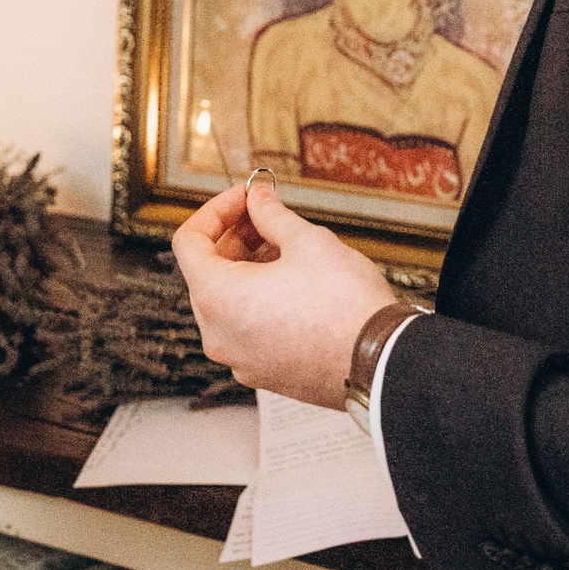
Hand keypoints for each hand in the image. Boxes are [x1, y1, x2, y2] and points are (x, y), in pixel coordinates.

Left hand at [172, 179, 397, 408]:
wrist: (380, 361)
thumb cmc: (345, 308)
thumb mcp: (306, 241)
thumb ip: (270, 215)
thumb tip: (259, 200)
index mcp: (217, 299)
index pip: (188, 242)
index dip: (216, 210)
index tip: (243, 197)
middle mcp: (219, 335)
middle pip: (206, 273)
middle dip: (233, 237)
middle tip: (264, 215)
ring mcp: (240, 359)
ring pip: (227, 302)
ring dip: (247, 268)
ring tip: (284, 246)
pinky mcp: (264, 372)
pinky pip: (246, 328)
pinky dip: (259, 300)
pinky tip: (292, 281)